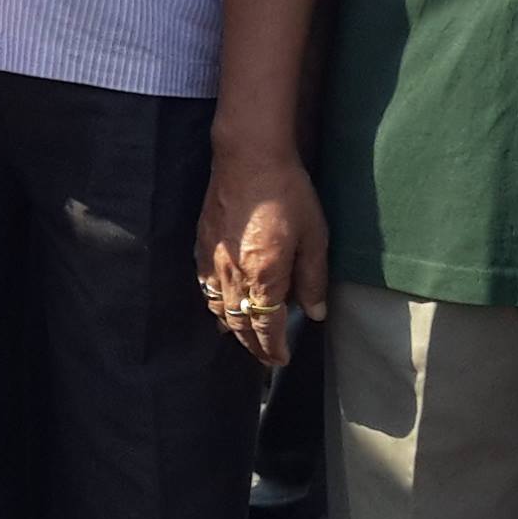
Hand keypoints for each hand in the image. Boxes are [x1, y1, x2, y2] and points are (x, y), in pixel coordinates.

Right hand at [197, 136, 328, 369]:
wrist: (248, 158)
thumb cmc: (287, 195)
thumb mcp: (314, 237)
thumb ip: (312, 279)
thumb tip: (314, 313)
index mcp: (264, 277)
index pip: (266, 326)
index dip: (273, 348)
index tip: (280, 360)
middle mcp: (234, 275)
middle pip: (238, 322)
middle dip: (252, 345)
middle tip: (265, 358)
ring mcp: (213, 259)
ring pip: (216, 306)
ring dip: (230, 326)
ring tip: (241, 336)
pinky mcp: (203, 243)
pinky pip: (204, 284)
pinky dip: (213, 301)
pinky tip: (219, 301)